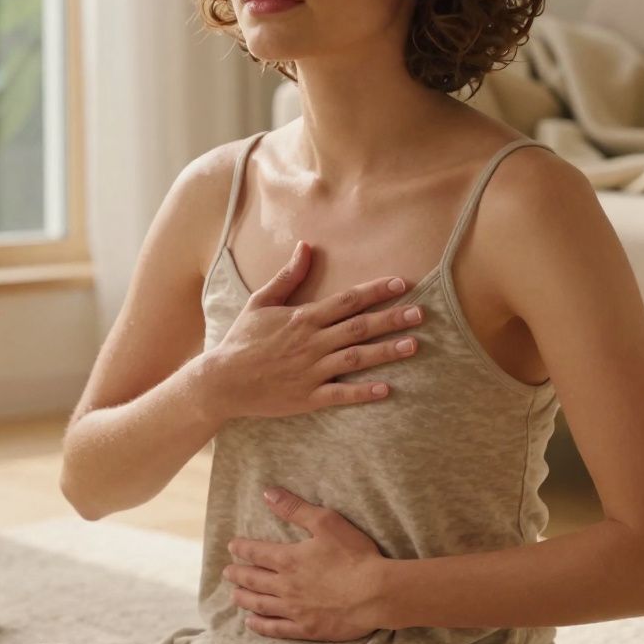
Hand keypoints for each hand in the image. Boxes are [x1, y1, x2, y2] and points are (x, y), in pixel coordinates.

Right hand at [202, 240, 425, 419]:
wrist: (222, 380)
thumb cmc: (242, 340)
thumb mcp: (260, 302)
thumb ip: (287, 277)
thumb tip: (306, 247)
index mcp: (303, 318)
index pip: (347, 300)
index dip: (376, 291)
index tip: (402, 284)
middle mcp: (311, 343)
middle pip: (359, 327)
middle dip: (392, 319)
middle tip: (421, 314)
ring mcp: (311, 371)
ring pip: (356, 358)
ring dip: (386, 351)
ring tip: (413, 345)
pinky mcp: (308, 397)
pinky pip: (341, 394)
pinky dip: (364, 392)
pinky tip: (386, 389)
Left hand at [222, 485, 387, 641]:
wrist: (376, 593)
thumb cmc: (354, 555)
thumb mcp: (326, 522)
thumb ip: (295, 508)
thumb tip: (268, 493)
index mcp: (289, 559)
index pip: (257, 553)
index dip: (242, 549)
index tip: (232, 547)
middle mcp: (285, 586)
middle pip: (254, 580)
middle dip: (238, 574)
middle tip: (227, 572)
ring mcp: (294, 610)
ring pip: (260, 605)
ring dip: (244, 599)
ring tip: (234, 596)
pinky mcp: (306, 629)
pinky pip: (276, 629)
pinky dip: (261, 626)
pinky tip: (252, 623)